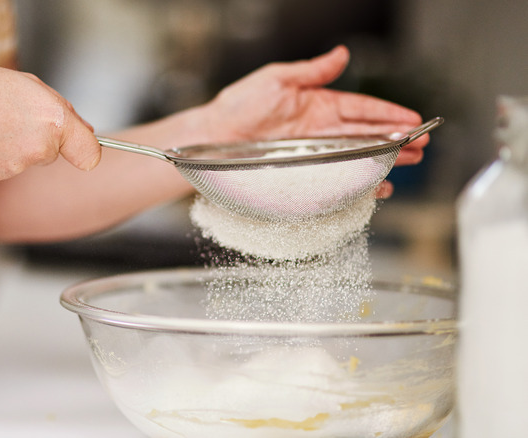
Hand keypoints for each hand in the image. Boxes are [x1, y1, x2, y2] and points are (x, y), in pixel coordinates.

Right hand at [0, 63, 100, 182]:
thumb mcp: (27, 84)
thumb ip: (60, 110)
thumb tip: (83, 133)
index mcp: (53, 121)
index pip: (90, 154)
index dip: (84, 149)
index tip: (79, 148)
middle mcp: (38, 149)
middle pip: (51, 153)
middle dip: (38, 137)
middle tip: (9, 114)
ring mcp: (14, 168)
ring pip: (25, 161)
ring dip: (13, 146)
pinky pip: (1, 168)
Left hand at [201, 45, 427, 167]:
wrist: (214, 137)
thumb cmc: (239, 106)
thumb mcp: (276, 79)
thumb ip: (312, 71)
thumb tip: (341, 54)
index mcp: (318, 104)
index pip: (361, 108)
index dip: (388, 114)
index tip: (413, 119)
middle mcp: (321, 130)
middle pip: (367, 134)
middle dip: (396, 138)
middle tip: (422, 144)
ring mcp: (314, 152)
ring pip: (358, 157)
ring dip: (385, 160)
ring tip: (409, 162)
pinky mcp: (304, 172)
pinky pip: (337, 179)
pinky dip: (358, 184)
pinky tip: (377, 186)